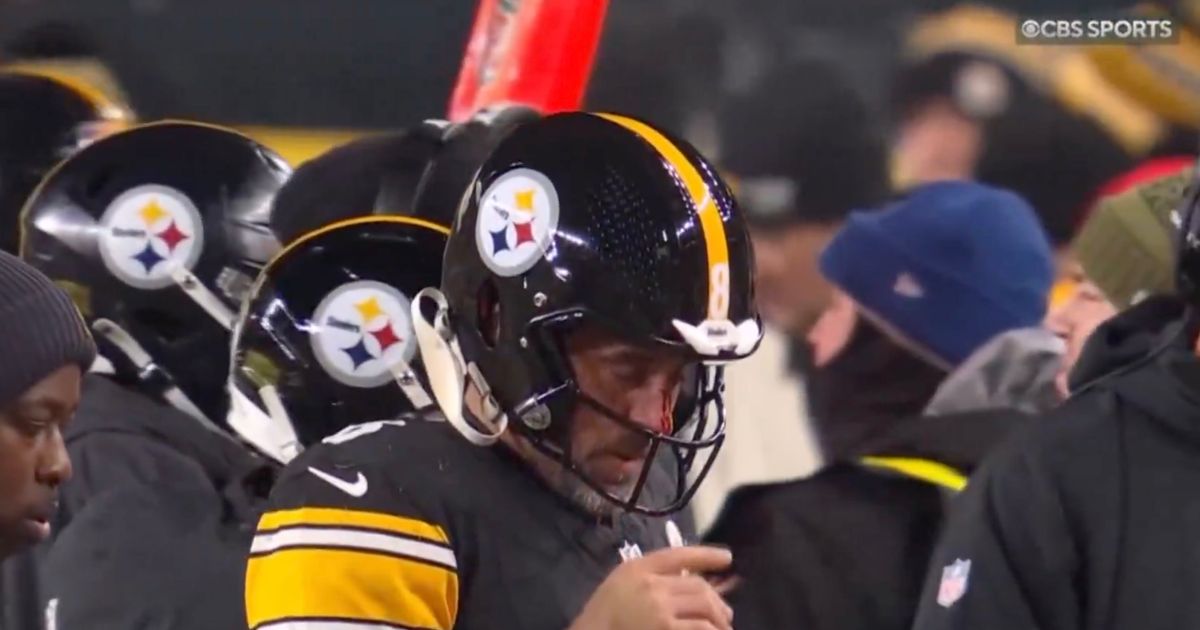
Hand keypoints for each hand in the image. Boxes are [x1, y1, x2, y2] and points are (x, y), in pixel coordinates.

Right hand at [569, 545, 734, 629]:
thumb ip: (649, 576)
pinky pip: (700, 627)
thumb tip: (688, 580)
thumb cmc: (602, 615)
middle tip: (725, 614)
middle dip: (718, 601)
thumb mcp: (620, 583)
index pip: (679, 555)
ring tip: (724, 627)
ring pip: (705, 606)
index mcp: (638, 568)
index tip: (727, 557)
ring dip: (719, 618)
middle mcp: (652, 585)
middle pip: (698, 585)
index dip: (706, 555)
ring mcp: (660, 610)